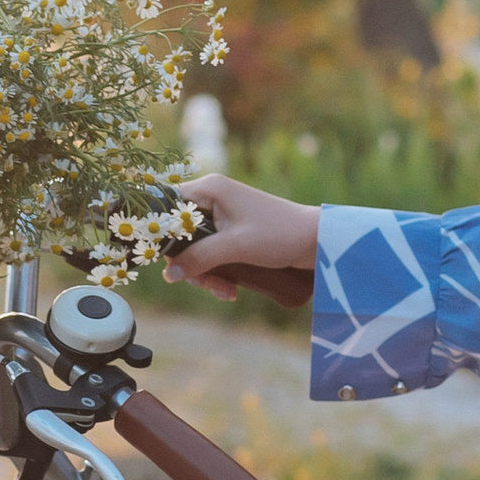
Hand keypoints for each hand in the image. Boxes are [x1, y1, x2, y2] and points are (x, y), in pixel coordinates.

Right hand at [163, 171, 321, 300]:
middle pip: (179, 234)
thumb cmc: (278, 234)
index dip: (162, 234)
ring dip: (206, 273)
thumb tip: (169, 274)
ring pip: (195, 248)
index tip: (167, 261)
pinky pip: (211, 254)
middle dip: (190, 264)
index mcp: (210, 189)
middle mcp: (212, 198)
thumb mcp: (234, 247)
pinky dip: (217, 273)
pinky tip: (231, 290)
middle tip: (206, 282)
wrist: (317, 241)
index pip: (166, 206)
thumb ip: (199, 258)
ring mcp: (223, 216)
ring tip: (225, 291)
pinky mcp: (233, 233)